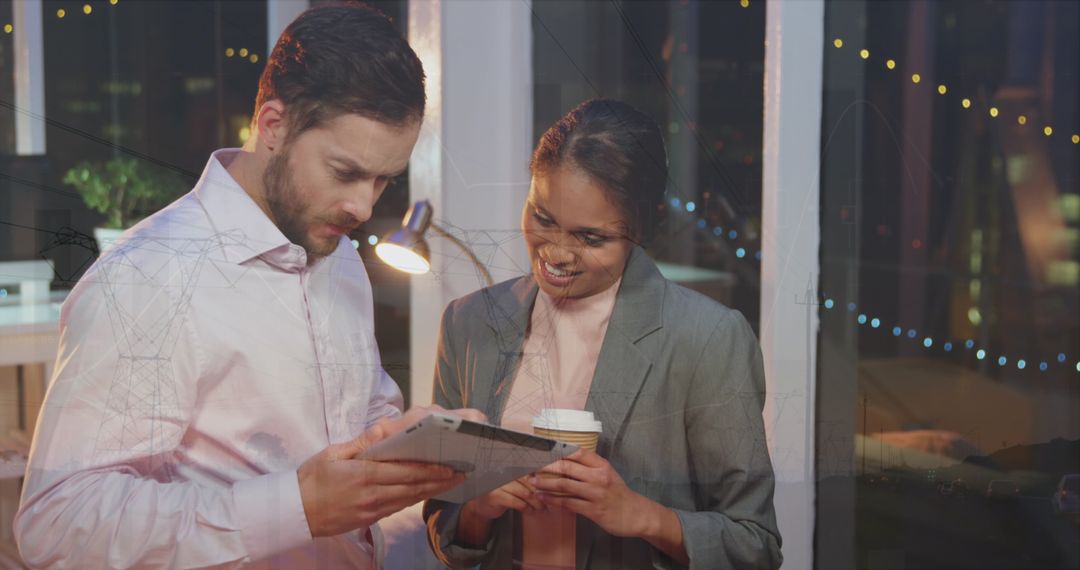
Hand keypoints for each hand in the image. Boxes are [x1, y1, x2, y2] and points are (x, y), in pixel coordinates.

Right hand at [297, 404, 481, 537]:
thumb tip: (383, 430)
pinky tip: (425, 493)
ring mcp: (371, 510)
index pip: (405, 471)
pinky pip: (397, 508)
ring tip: (450, 483)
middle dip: (438, 480)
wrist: (293, 512)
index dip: (430, 469)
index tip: (448, 464)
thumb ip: (361, 443)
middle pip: (413, 487)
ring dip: (431, 491)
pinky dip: (414, 499)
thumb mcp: (332, 453)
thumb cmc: (311, 479)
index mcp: (363, 474)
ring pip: (408, 499)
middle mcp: (371, 494)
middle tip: (460, 474)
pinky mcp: (369, 520)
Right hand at [465, 477, 544, 520]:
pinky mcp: (495, 496)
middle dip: (539, 494)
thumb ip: (525, 483)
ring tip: (540, 509)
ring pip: (524, 493)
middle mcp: (502, 472)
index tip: (548, 491)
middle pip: (528, 482)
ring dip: (534, 503)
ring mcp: (498, 483)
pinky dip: (525, 508)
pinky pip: (516, 502)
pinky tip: (530, 511)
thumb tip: (545, 486)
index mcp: (508, 468)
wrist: (481, 506)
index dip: (539, 482)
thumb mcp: (512, 486)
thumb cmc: (500, 495)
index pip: (528, 472)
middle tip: (547, 503)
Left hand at [531, 449, 653, 537]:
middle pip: (567, 466)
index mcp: (602, 465)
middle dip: (546, 466)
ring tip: (533, 482)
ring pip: (565, 485)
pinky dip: (553, 500)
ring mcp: (596, 493)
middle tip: (531, 467)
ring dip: (546, 483)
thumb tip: (564, 461)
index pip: (577, 452)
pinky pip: (568, 503)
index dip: (558, 451)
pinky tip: (543, 498)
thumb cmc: (618, 494)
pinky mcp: (593, 510)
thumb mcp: (607, 474)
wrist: (637, 514)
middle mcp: (598, 476)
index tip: (542, 451)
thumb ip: (589, 467)